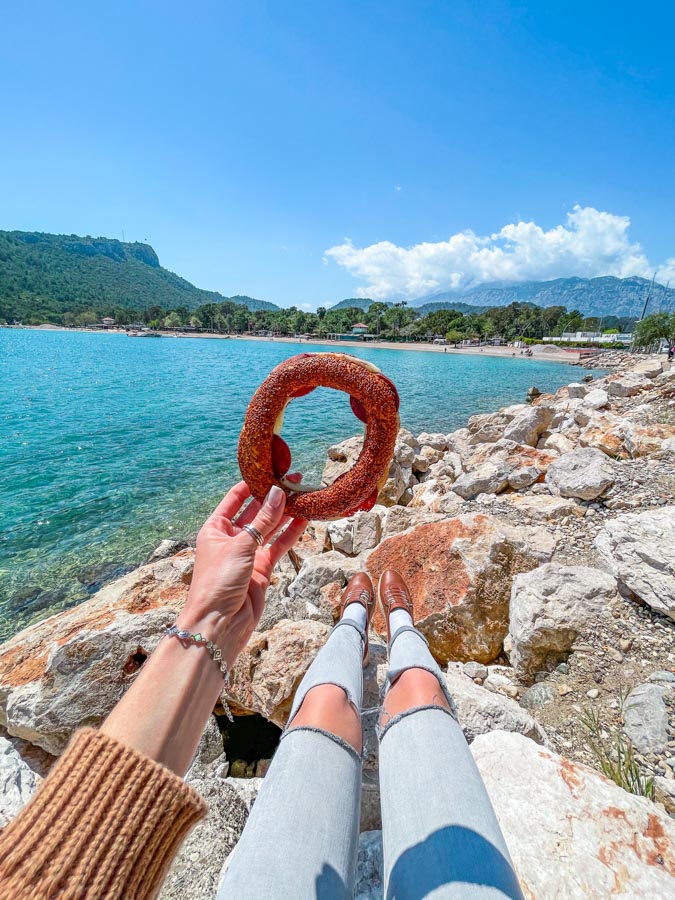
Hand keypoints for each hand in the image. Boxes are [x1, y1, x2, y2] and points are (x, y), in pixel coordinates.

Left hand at [177, 480, 306, 666]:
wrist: (218, 624)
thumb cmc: (217, 582)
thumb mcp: (240, 545)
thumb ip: (263, 520)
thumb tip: (278, 492)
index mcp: (215, 528)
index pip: (235, 498)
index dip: (252, 483)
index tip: (271, 469)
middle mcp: (231, 538)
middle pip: (256, 511)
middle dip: (274, 497)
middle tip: (295, 479)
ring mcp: (248, 553)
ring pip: (270, 528)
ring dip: (286, 513)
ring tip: (305, 495)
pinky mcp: (262, 569)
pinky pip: (279, 546)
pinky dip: (291, 533)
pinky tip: (305, 519)